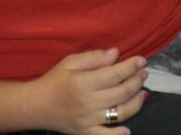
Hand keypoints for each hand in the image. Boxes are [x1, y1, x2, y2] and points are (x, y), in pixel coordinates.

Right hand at [31, 48, 148, 134]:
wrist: (37, 105)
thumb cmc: (54, 80)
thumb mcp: (69, 62)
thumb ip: (93, 57)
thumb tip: (115, 53)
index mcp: (83, 82)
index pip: (114, 74)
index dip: (130, 66)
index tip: (141, 60)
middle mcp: (89, 102)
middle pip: (121, 92)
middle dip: (136, 80)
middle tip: (143, 73)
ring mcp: (89, 120)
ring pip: (121, 112)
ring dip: (136, 102)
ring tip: (143, 92)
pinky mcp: (87, 133)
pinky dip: (119, 134)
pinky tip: (128, 129)